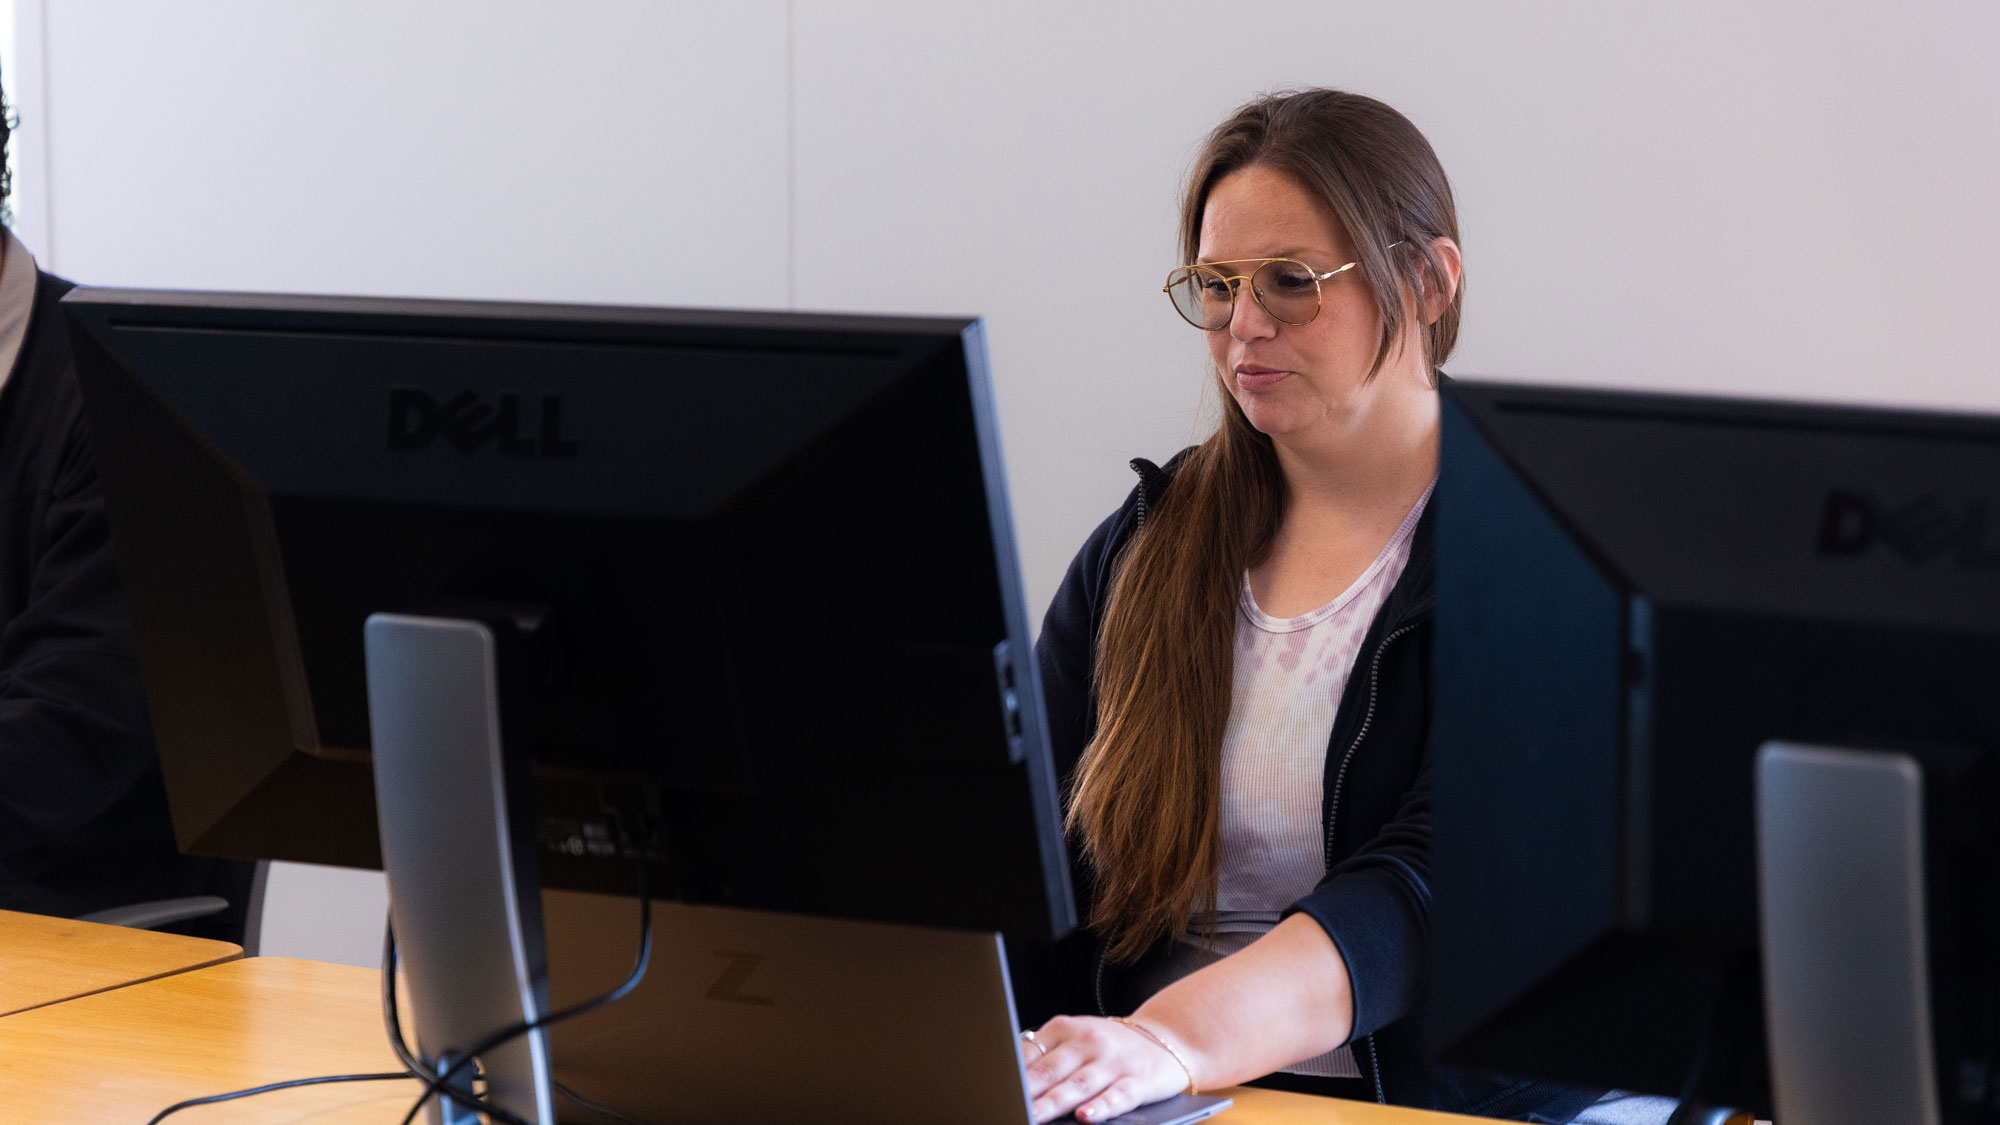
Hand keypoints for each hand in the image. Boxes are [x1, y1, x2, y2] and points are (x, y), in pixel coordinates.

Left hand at [1016, 1015, 1191, 1123]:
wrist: (1166, 1038)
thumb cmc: (1109, 1045)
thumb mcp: (1076, 1038)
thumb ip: (1045, 1053)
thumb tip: (1007, 1074)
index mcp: (1066, 1029)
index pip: (1032, 1052)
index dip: (1011, 1073)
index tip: (994, 1088)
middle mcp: (1089, 1042)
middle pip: (1052, 1070)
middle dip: (1027, 1091)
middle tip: (1007, 1105)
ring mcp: (1114, 1062)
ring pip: (1080, 1085)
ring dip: (1056, 1102)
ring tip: (1035, 1115)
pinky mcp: (1138, 1081)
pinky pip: (1118, 1096)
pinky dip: (1102, 1107)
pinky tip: (1086, 1118)